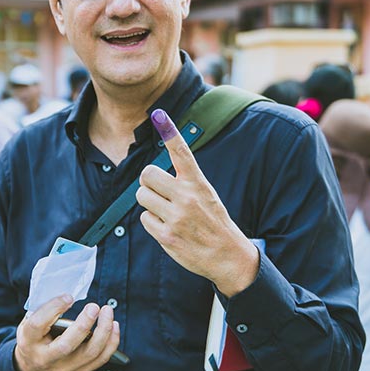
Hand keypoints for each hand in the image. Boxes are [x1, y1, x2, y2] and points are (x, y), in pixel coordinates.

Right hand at [14, 295, 120, 370]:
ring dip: (103, 332)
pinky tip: (114, 326)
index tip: (69, 297)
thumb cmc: (32, 340)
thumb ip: (44, 310)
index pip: (38, 324)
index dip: (53, 308)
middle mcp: (45, 358)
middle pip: (67, 345)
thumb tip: (69, 294)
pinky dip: (111, 342)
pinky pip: (99, 359)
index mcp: (28, 341)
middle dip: (84, 324)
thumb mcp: (28, 323)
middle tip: (94, 307)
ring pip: (89, 353)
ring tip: (107, 312)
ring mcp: (62, 369)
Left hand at [138, 109, 258, 296]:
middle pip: (147, 174)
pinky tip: (168, 227)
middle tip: (158, 190)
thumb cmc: (213, 221)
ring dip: (149, 202)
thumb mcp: (206, 194)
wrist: (227, 255)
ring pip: (142, 196)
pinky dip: (152, 222)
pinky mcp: (167, 236)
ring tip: (166, 211)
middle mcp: (187, 197)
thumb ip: (184, 181)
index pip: (181, 152)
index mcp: (198, 183)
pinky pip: (144, 219)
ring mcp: (176, 217)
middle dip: (148, 182)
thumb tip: (153, 172)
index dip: (169, 132)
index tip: (159, 115)